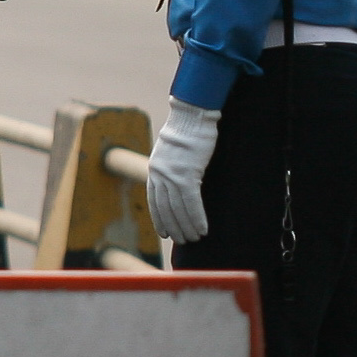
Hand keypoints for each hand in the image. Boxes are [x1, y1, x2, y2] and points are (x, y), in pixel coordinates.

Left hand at [146, 98, 219, 244]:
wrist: (191, 117)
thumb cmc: (187, 132)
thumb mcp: (173, 152)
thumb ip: (172, 168)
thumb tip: (180, 182)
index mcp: (155, 169)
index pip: (154, 200)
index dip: (159, 218)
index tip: (164, 232)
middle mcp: (160, 174)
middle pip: (165, 208)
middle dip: (174, 226)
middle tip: (182, 240)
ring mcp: (172, 175)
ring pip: (177, 208)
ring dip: (186, 226)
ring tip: (194, 238)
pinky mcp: (187, 174)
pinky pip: (191, 202)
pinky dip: (196, 217)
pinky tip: (202, 229)